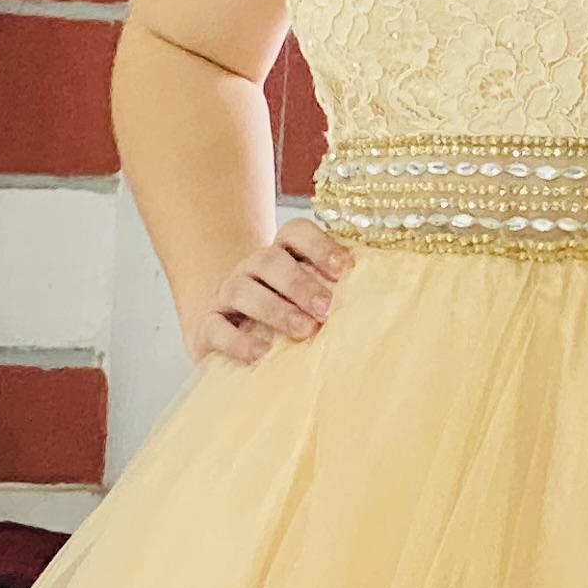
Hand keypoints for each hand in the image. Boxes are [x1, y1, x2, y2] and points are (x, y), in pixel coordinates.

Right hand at [187, 219, 353, 364]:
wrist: (233, 331)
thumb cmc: (288, 314)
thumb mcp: (313, 298)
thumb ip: (336, 291)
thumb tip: (380, 296)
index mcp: (282, 254)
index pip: (295, 232)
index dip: (319, 246)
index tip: (344, 269)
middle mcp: (251, 268)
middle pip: (269, 260)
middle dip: (300, 283)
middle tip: (326, 308)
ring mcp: (227, 294)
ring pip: (242, 290)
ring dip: (276, 310)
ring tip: (305, 331)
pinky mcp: (208, 326)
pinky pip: (216, 328)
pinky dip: (238, 341)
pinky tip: (262, 354)